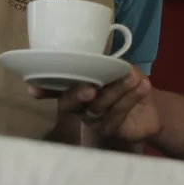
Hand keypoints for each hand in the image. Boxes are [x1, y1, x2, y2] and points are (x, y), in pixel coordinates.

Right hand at [32, 68, 160, 143]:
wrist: (151, 108)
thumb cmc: (127, 83)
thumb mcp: (118, 68)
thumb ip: (106, 62)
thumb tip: (99, 55)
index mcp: (75, 89)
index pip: (55, 89)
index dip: (43, 89)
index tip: (33, 88)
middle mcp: (79, 106)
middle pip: (69, 104)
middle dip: (76, 95)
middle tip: (90, 88)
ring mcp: (93, 120)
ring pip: (99, 106)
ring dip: (117, 89)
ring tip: (133, 76)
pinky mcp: (109, 129)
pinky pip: (117, 113)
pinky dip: (130, 97)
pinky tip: (143, 86)